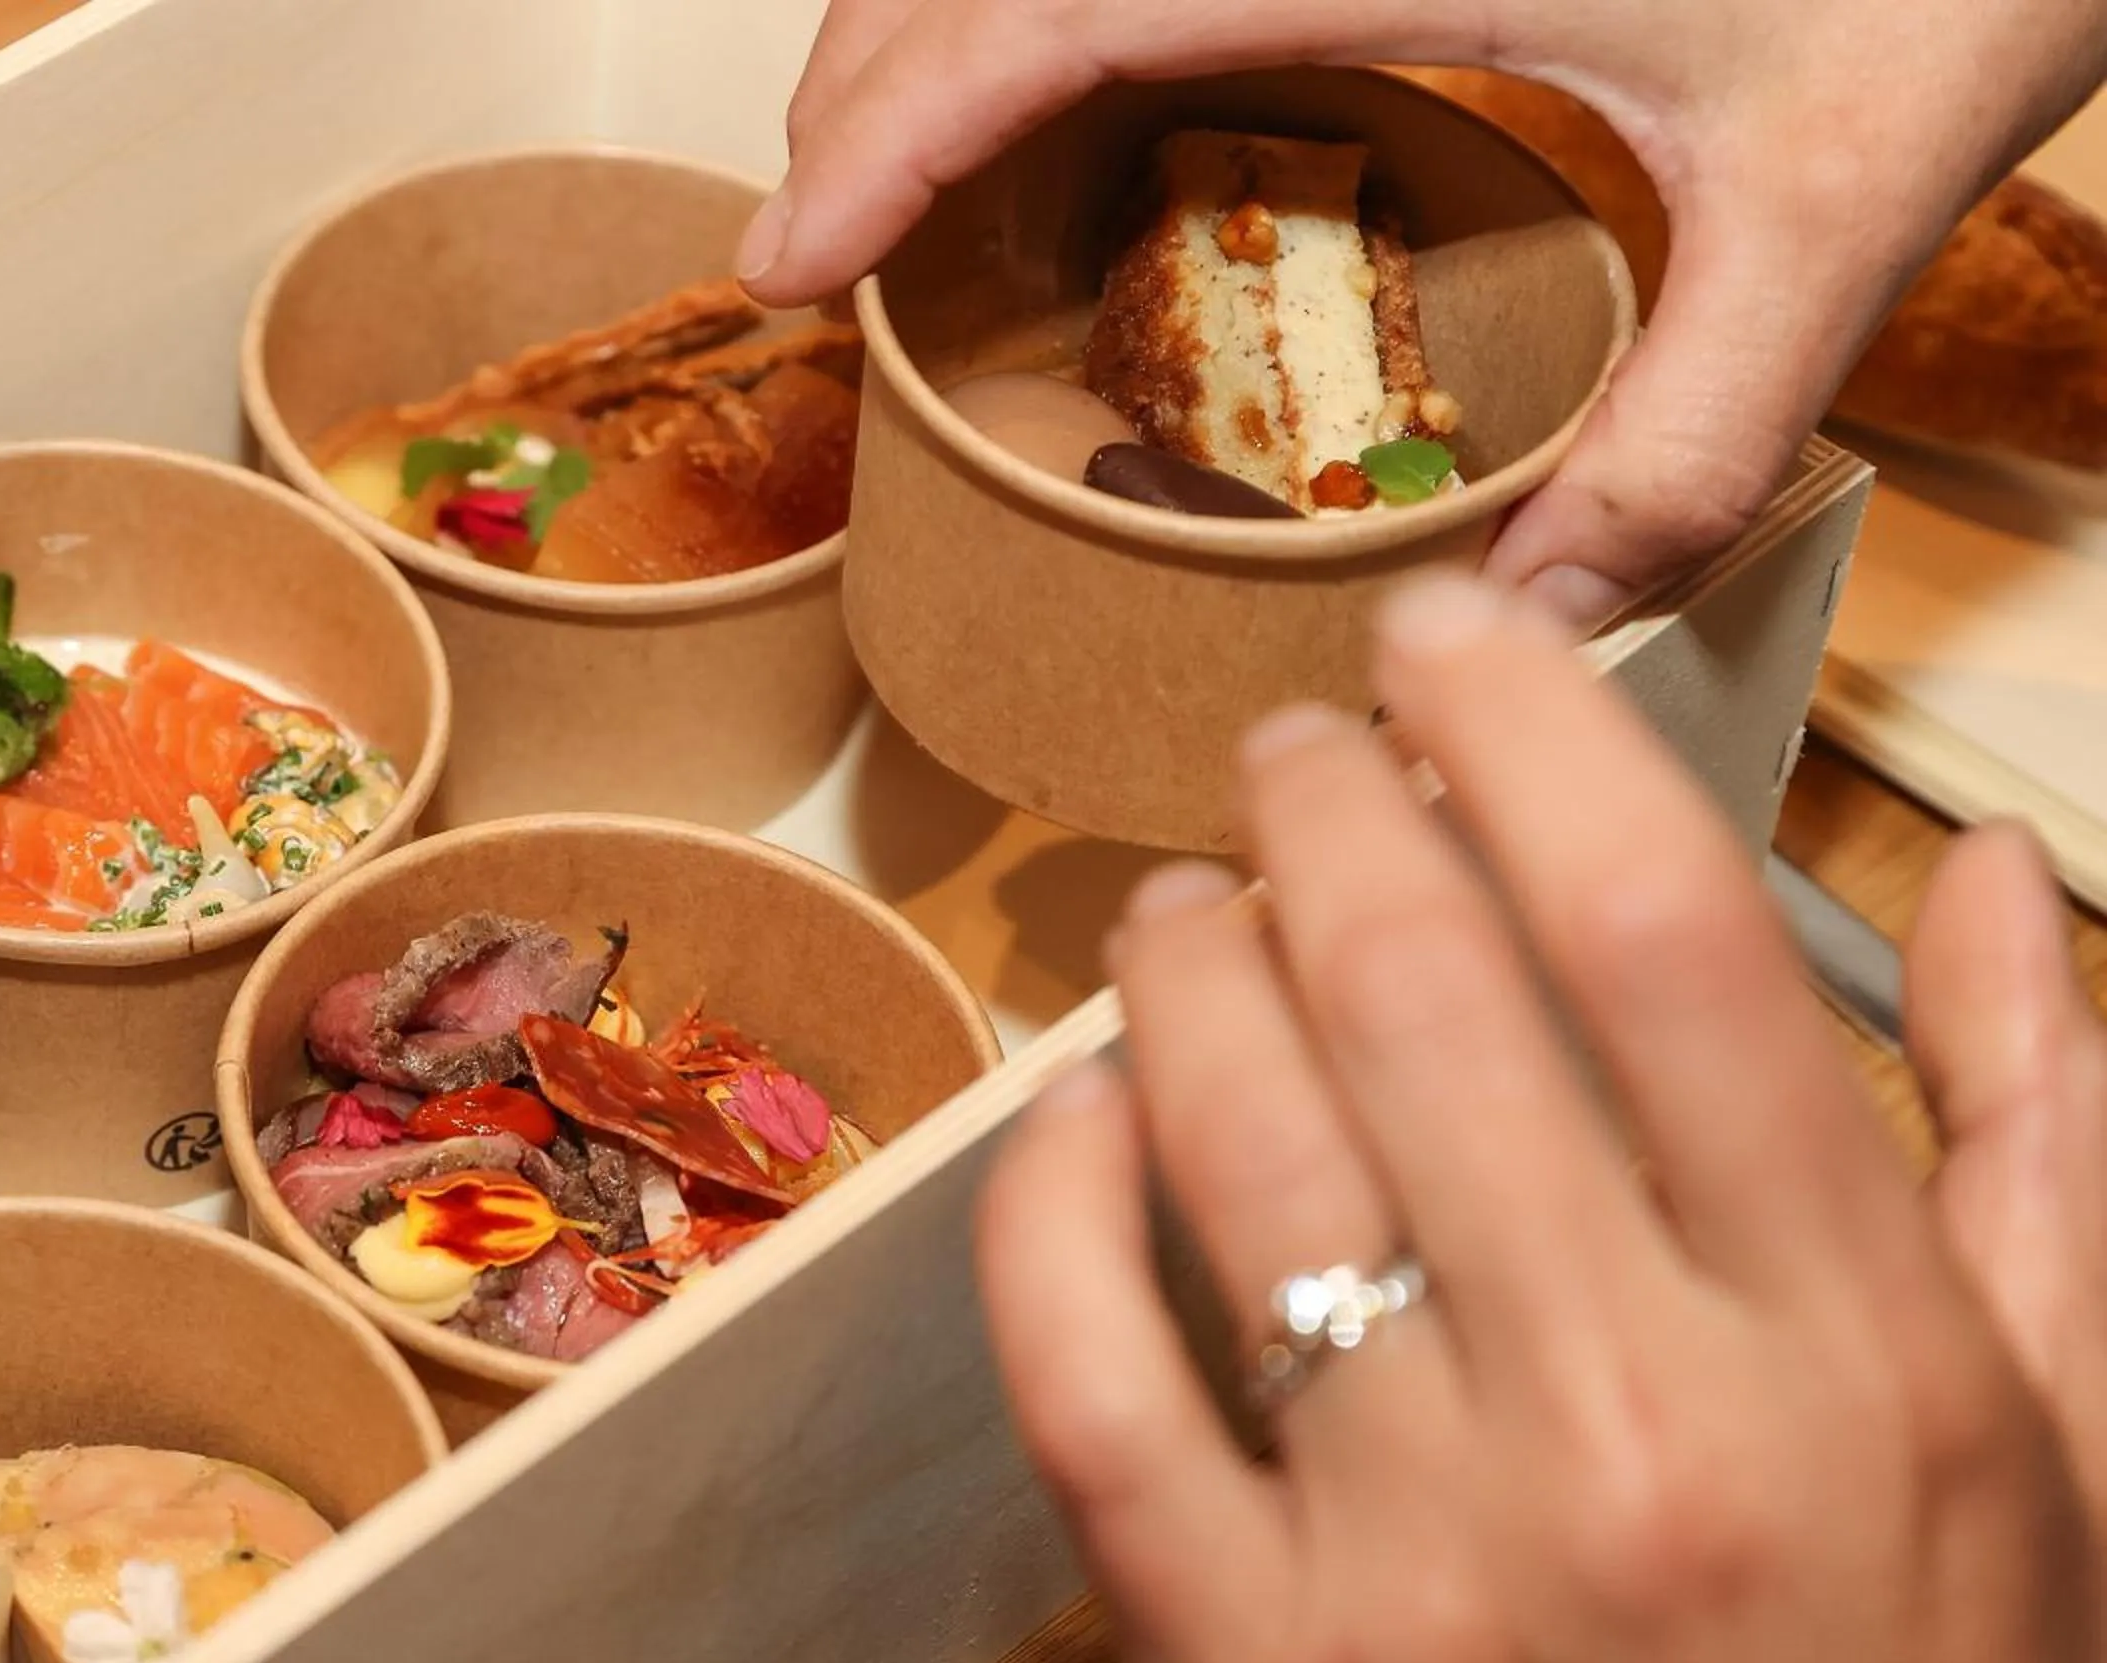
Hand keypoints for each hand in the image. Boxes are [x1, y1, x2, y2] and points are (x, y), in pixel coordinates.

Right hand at [749, 0, 2106, 627]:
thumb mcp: (1845, 200)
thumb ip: (1689, 432)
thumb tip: (1528, 630)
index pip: (1073, 0)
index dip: (901, 128)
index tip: (788, 255)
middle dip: (873, 70)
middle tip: (803, 233)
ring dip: (948, 10)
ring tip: (889, 161)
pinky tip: (1068, 78)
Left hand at [978, 575, 2106, 1662]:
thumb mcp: (2074, 1451)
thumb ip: (2044, 1136)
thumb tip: (1981, 867)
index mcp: (1859, 1358)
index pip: (1658, 926)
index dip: (1524, 726)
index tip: (1447, 640)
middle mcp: (1630, 1435)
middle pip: (1413, 986)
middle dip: (1321, 804)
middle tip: (1292, 749)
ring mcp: (1409, 1565)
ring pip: (1230, 1139)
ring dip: (1180, 961)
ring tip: (1189, 905)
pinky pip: (1080, 1361)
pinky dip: (1053, 1191)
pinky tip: (1084, 1111)